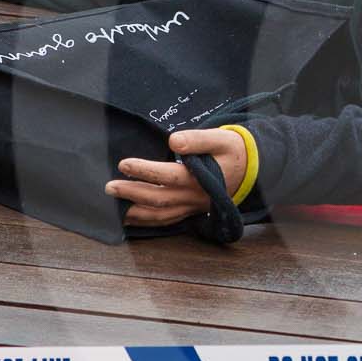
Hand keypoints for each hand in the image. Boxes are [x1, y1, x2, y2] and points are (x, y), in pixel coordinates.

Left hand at [106, 129, 248, 226]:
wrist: (252, 169)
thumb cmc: (233, 151)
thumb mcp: (221, 139)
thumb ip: (198, 140)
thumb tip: (174, 141)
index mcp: (201, 179)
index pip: (168, 176)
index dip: (144, 171)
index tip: (123, 164)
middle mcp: (194, 197)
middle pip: (158, 199)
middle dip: (131, 194)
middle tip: (109, 187)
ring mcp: (193, 207)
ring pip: (161, 215)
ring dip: (136, 214)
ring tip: (114, 209)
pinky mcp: (191, 210)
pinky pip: (167, 220)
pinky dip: (148, 221)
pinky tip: (132, 219)